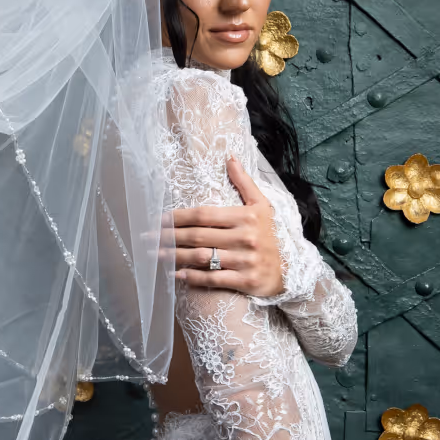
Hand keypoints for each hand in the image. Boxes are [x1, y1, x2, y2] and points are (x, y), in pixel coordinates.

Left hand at [161, 156, 284, 296]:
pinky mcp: (246, 281)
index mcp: (245, 217)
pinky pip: (214, 279)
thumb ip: (244, 183)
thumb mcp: (263, 206)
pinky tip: (177, 275)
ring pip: (203, 257)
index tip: (158, 220)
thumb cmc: (272, 236)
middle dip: (170, 236)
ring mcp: (245, 261)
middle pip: (199, 236)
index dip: (178, 217)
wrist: (292, 271)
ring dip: (176, 257)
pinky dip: (193, 277)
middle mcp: (245, 238)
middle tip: (147, 238)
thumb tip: (229, 157)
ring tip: (156, 255)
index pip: (204, 214)